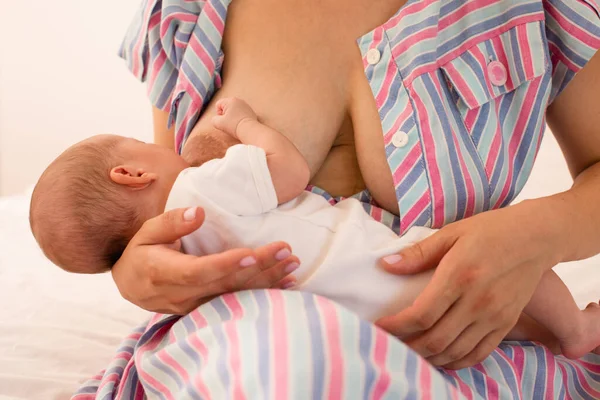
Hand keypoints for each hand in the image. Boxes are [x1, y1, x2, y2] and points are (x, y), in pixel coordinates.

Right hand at [112, 206, 298, 313]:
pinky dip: (264, 293)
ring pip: (235, 297)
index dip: (226, 265)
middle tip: (287, 252)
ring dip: (267, 282)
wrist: (131, 285)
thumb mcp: (147, 232)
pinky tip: (286, 284)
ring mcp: (195, 307)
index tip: (252, 255)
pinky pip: (237, 303)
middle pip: (224, 284)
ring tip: (293, 266)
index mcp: (163, 273)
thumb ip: (172, 222)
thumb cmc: (141, 253)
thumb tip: (199, 212)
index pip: (199, 272)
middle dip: (259, 269)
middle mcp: (181, 295)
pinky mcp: (206, 310)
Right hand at [212, 97, 257, 137]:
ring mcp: (246, 105)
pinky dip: (239, 118)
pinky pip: (241, 113)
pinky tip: (241, 124)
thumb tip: (217, 119)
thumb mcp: (218, 123)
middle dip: (225, 114)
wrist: (249, 130)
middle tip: (229, 122)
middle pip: (226, 107)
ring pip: (234, 110)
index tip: (224, 120)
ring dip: (232, 116)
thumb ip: (213, 119)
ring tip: (235, 123)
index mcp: (230, 100)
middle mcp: (238, 100)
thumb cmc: (233, 125)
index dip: (218, 114)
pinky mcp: (251, 111)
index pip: (218, 105)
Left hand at [376, 202, 559, 368]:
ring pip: (454, 351)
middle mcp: (477, 301)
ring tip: (409, 351)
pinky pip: (478, 353)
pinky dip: (456, 362)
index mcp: (459, 275)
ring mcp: (494, 316)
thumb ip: (418, 253)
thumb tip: (385, 265)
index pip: (421, 314)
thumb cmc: (490, 230)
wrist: (537, 237)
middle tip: (389, 343)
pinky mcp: (506, 323)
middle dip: (407, 346)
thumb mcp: (451, 233)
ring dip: (428, 357)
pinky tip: (440, 358)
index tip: (378, 327)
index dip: (395, 326)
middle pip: (435, 339)